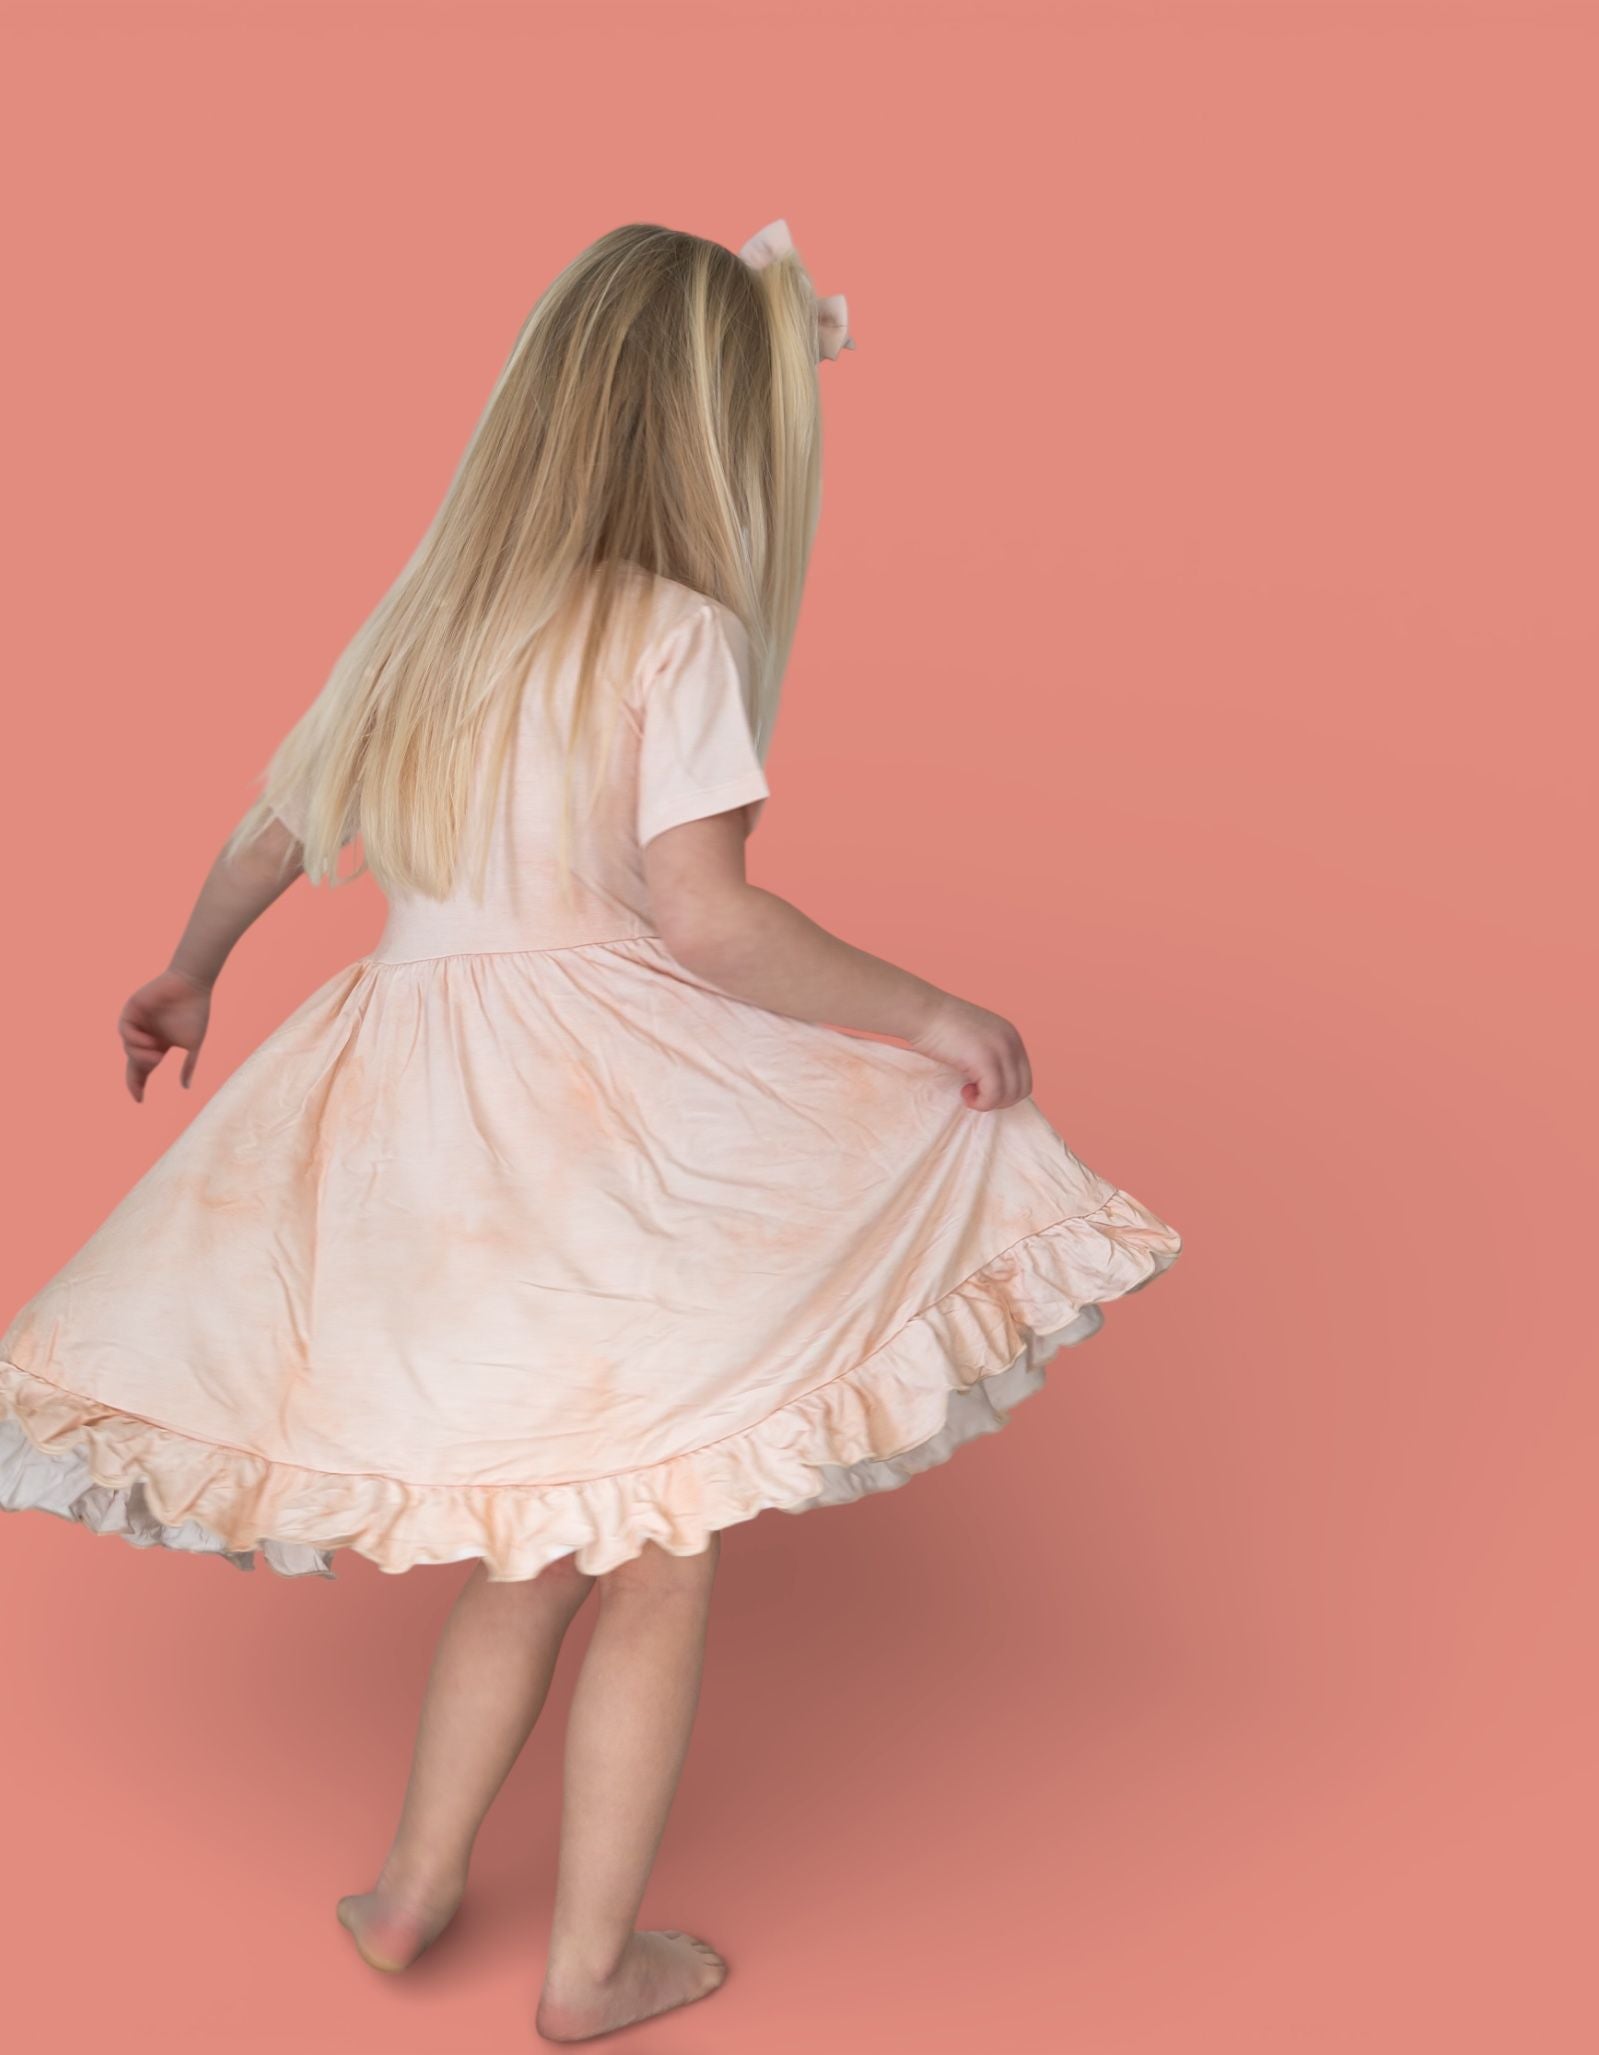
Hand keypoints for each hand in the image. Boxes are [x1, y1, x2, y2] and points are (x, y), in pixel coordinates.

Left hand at [118, 968, 211, 1101]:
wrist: (192, 985)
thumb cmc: (195, 1012)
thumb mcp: (193, 1044)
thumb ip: (189, 1065)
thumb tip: (185, 1087)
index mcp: (158, 1044)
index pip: (143, 1068)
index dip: (139, 1084)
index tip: (139, 1100)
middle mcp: (145, 1035)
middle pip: (133, 1061)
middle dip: (136, 1076)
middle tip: (143, 1083)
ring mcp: (137, 1023)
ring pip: (128, 1048)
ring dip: (140, 1055)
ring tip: (156, 1056)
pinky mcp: (131, 1010)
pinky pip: (125, 1030)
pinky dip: (134, 1039)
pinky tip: (149, 1041)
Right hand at [908, 995, 1032, 1110]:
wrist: (922, 1011)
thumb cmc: (938, 1026)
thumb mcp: (974, 1038)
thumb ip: (988, 1054)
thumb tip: (990, 1084)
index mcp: (1011, 1035)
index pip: (1024, 1075)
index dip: (1005, 1090)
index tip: (980, 1088)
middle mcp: (1012, 1041)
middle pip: (1022, 1087)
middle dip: (1000, 1099)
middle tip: (976, 1094)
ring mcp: (1001, 1050)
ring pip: (1011, 1094)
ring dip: (990, 1102)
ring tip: (967, 1092)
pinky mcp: (986, 1060)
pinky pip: (994, 1095)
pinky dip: (981, 1102)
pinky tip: (964, 1093)